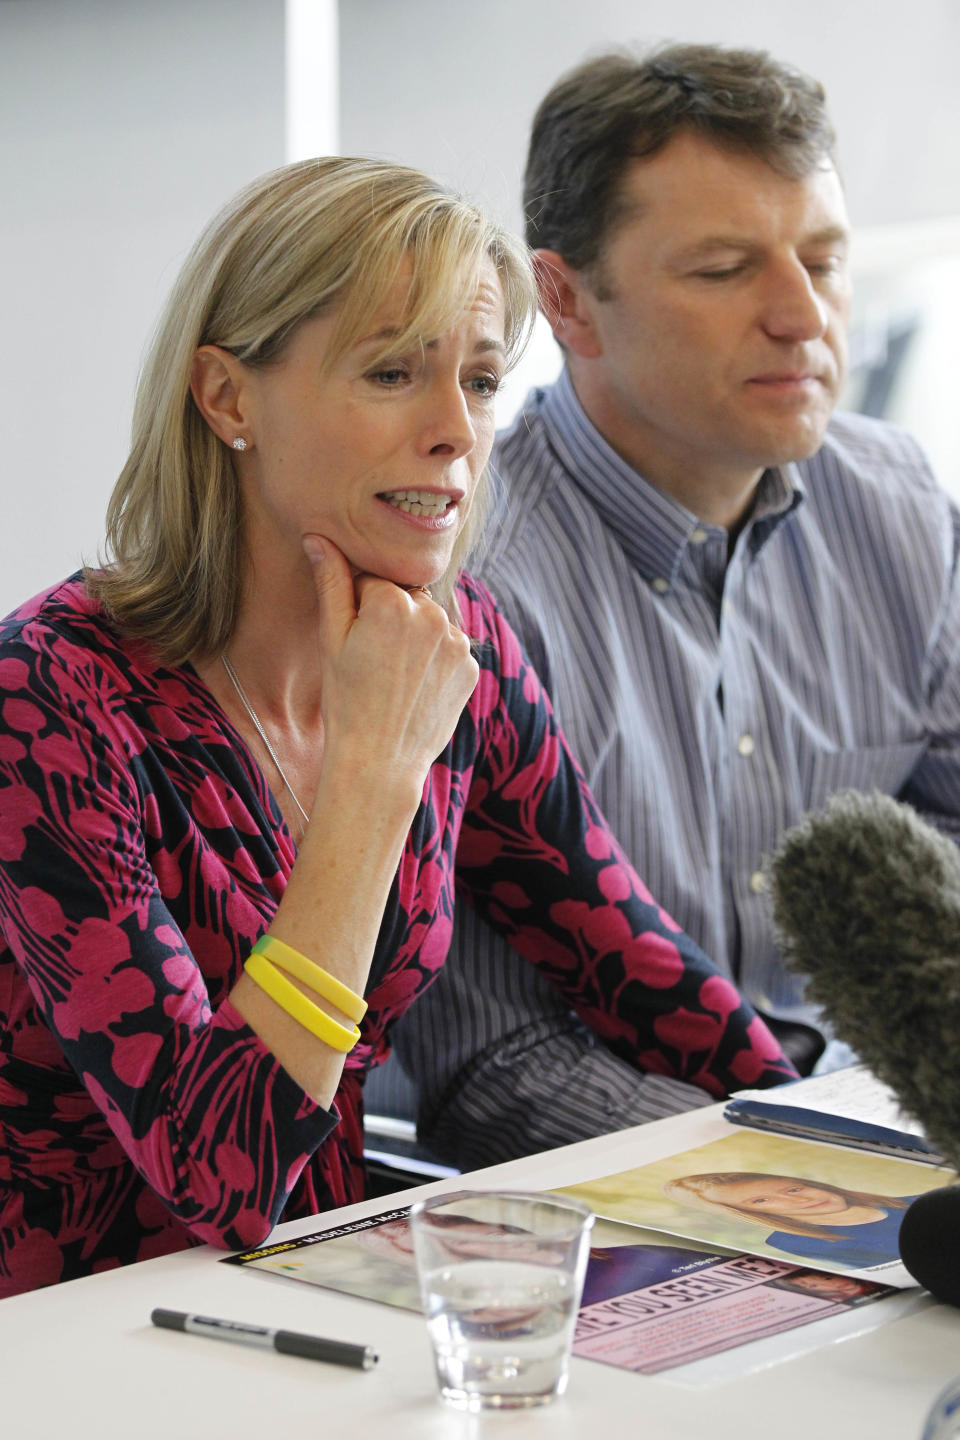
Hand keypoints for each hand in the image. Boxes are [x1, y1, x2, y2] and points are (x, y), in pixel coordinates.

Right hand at [303, 534, 478, 793]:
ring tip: (394, 678)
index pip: (375, 581)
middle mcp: (431, 613)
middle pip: (407, 599)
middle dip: (391, 619)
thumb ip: (332, 583)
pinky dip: (434, 663)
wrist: (379, 762)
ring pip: (430, 623)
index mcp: (392, 599)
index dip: (359, 609)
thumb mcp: (331, 640)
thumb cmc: (345, 702)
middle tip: (372, 662)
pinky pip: (449, 650)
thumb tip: (318, 537)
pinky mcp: (471, 666)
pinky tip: (415, 689)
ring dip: (416, 639)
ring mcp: (456, 641)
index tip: (353, 642)